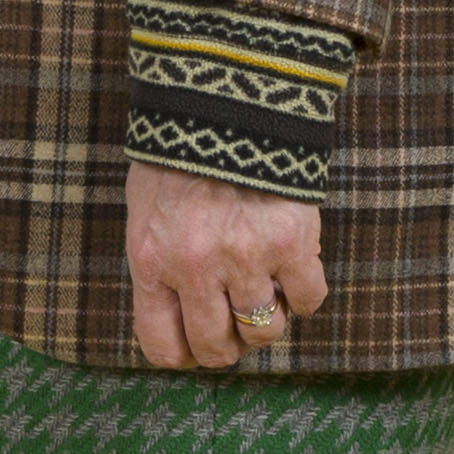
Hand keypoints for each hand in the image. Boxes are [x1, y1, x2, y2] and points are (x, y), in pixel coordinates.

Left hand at [126, 158, 326, 373]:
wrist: (227, 98)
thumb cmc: (180, 153)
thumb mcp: (145, 209)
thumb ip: (157, 264)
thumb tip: (174, 317)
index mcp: (151, 262)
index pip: (162, 345)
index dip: (183, 355)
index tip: (196, 346)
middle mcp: (196, 268)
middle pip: (217, 348)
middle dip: (228, 345)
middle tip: (236, 325)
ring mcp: (246, 258)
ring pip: (265, 331)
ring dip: (267, 320)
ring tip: (266, 292)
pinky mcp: (291, 242)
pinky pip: (308, 299)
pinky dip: (304, 295)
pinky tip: (294, 272)